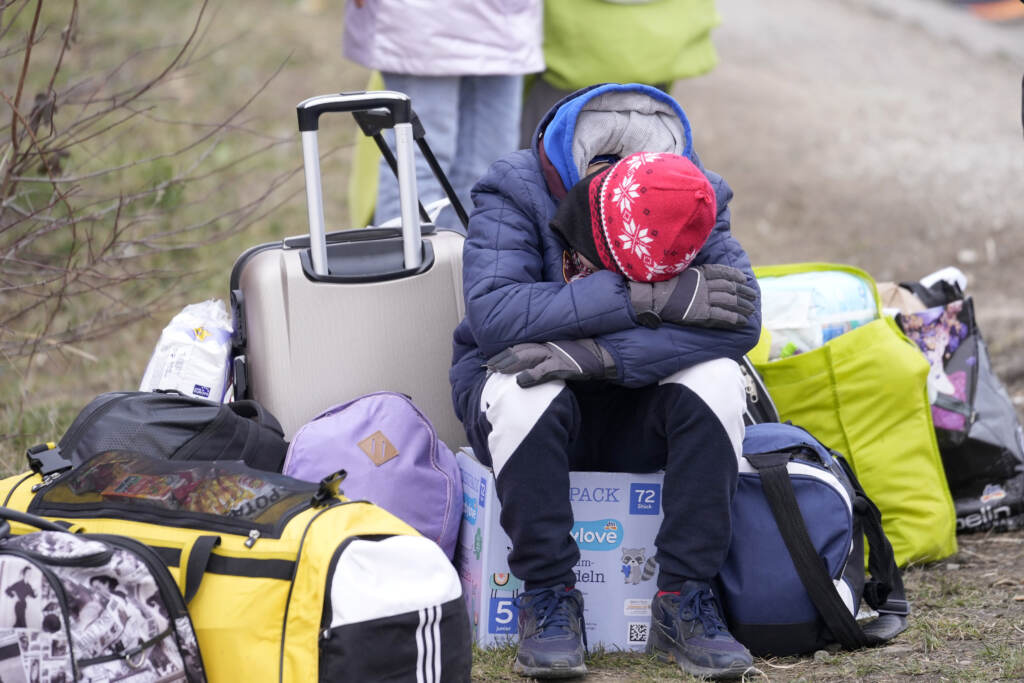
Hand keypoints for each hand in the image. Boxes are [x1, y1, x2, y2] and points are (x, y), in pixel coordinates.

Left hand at [486, 339, 615, 386]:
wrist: (610, 354)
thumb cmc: (591, 354)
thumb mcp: (568, 352)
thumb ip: (552, 356)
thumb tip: (534, 368)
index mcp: (550, 342)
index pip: (523, 346)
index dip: (507, 353)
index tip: (492, 360)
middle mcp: (551, 345)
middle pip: (521, 350)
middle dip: (503, 359)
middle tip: (487, 367)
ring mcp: (558, 354)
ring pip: (528, 357)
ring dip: (510, 365)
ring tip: (495, 371)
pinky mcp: (566, 365)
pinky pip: (546, 370)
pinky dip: (533, 376)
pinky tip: (521, 381)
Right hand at [629, 264, 755, 328]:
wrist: (655, 298)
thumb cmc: (666, 287)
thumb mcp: (685, 274)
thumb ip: (699, 276)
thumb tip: (710, 278)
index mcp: (701, 273)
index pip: (724, 273)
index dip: (736, 276)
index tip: (745, 280)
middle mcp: (705, 285)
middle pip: (731, 287)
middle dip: (744, 293)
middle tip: (754, 296)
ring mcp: (704, 299)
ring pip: (730, 301)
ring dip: (743, 306)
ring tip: (751, 310)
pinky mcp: (702, 313)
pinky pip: (722, 315)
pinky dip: (735, 318)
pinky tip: (742, 321)